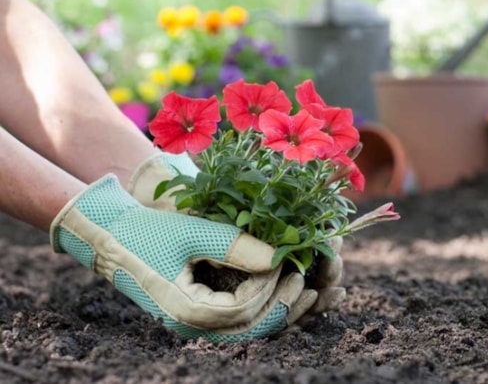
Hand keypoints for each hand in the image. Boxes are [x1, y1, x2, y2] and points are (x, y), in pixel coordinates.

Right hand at [51, 174, 315, 340]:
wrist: (108, 235)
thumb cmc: (146, 230)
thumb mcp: (192, 231)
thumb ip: (235, 245)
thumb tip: (278, 257)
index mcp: (187, 310)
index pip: (245, 308)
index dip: (271, 286)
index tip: (287, 261)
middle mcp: (191, 325)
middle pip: (251, 328)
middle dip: (284, 306)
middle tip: (309, 283)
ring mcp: (193, 322)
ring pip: (247, 329)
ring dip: (278, 312)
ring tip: (307, 293)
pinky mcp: (197, 312)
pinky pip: (237, 319)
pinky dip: (262, 308)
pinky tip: (281, 291)